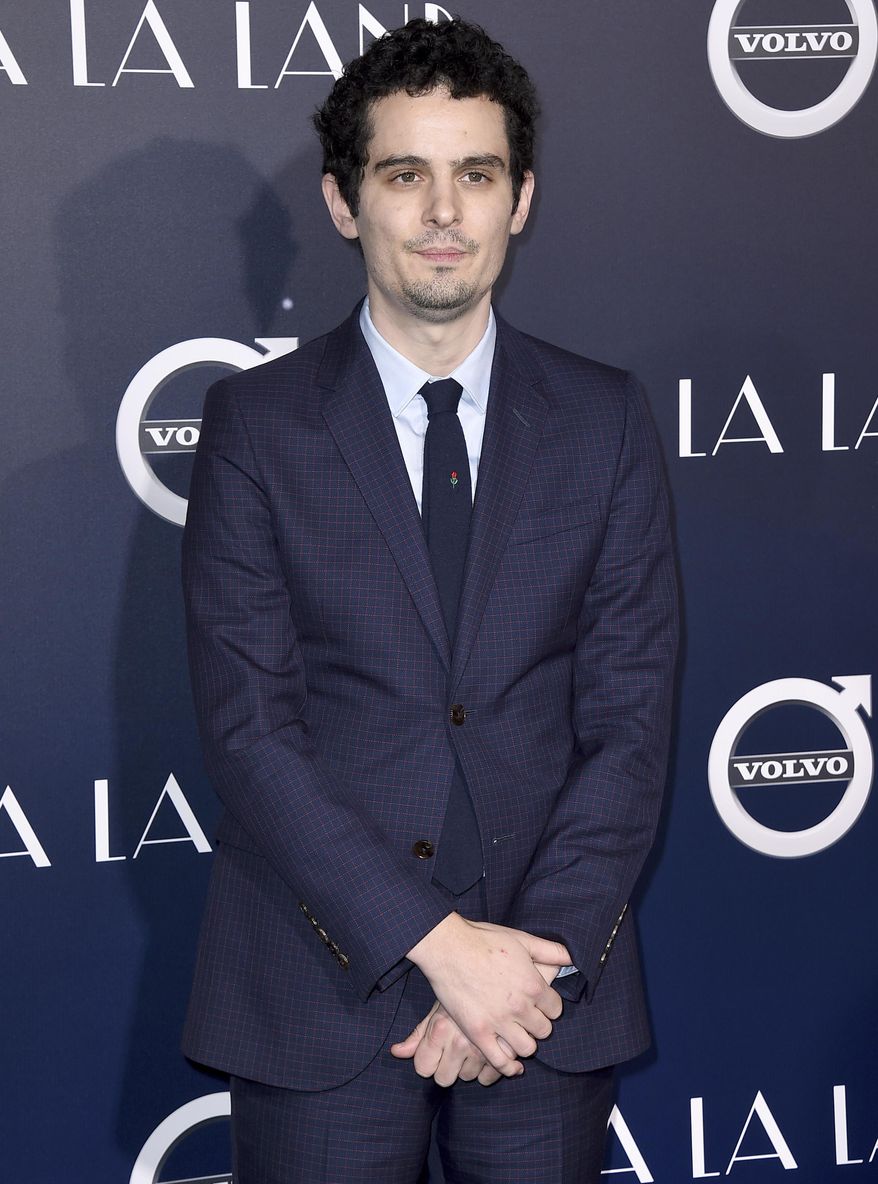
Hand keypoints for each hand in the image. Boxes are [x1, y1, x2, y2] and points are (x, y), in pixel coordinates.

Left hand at [390, 1000, 501, 1086]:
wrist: (499, 976)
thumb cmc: (462, 992)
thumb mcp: (437, 1009)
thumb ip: (418, 1035)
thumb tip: (396, 1052)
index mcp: (439, 1029)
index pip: (423, 1067)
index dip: (427, 1060)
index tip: (435, 1051)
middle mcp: (459, 1042)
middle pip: (443, 1078)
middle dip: (447, 1067)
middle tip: (454, 1049)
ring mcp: (482, 1049)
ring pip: (466, 1077)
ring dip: (468, 1065)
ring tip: (472, 1044)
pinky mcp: (504, 1054)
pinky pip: (487, 1079)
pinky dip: (487, 1069)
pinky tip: (487, 1052)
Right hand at [406, 916, 569, 1077]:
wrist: (449, 948)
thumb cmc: (484, 940)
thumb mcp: (522, 940)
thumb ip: (551, 951)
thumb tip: (572, 958)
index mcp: (533, 985)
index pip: (555, 1010)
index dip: (548, 1006)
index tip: (538, 1004)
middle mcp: (520, 1007)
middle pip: (543, 1030)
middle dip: (537, 1024)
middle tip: (526, 1018)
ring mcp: (499, 1022)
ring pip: (526, 1048)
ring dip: (524, 1042)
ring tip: (517, 1034)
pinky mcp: (478, 1033)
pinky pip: (500, 1061)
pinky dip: (509, 1067)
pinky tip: (512, 1065)